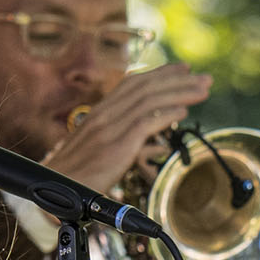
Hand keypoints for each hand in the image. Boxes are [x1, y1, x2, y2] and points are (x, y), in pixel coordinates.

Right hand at [48, 63, 213, 192]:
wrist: (56, 191)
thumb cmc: (77, 175)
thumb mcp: (100, 150)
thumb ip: (124, 140)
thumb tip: (150, 142)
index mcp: (100, 112)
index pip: (133, 84)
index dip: (160, 74)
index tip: (184, 69)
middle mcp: (104, 115)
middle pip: (145, 87)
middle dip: (178, 80)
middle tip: (203, 77)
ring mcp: (109, 129)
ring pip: (149, 101)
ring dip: (179, 93)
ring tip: (202, 90)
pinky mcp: (115, 146)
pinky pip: (144, 124)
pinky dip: (165, 114)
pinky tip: (183, 110)